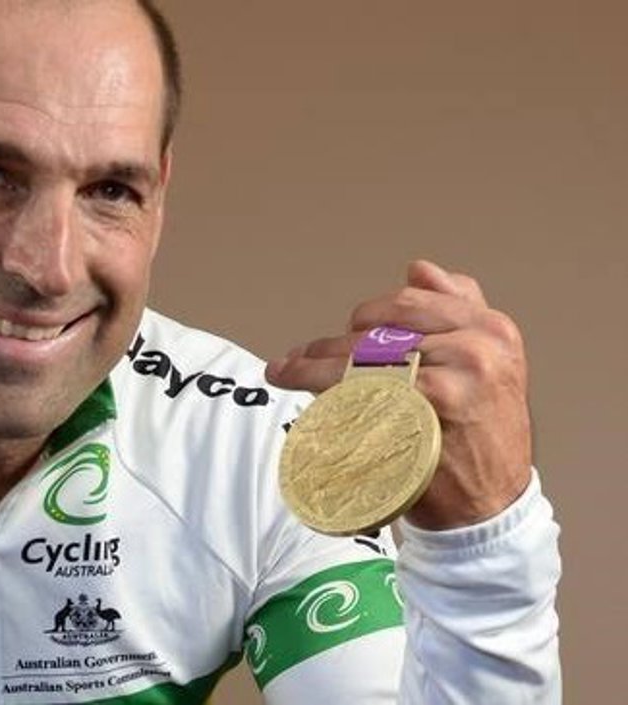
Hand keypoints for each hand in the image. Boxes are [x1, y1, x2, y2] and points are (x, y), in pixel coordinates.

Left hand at [265, 260, 532, 529]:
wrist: (490, 508)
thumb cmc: (481, 434)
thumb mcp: (490, 363)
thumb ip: (459, 310)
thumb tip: (418, 268)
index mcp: (492, 328)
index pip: (410, 303)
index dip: (367, 315)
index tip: (345, 326)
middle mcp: (477, 348)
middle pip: (379, 330)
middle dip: (335, 342)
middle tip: (301, 355)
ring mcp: (451, 378)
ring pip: (360, 357)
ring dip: (313, 363)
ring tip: (287, 369)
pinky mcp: (423, 410)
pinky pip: (355, 389)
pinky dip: (318, 388)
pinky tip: (296, 388)